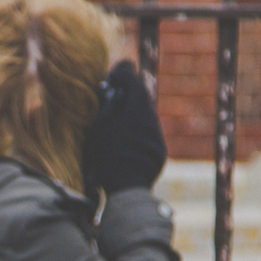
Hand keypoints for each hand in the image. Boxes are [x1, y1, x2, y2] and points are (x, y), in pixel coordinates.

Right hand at [81, 61, 166, 194]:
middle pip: (141, 99)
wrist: (128, 186)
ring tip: (117, 124)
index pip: (133, 80)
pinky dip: (137, 132)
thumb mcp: (102, 125)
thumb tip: (113, 91)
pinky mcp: (159, 150)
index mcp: (137, 107)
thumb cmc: (109, 153)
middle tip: (113, 98)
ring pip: (145, 117)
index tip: (113, 77)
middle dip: (128, 96)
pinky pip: (148, 134)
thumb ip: (109, 104)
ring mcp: (157, 135)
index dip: (122, 75)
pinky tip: (126, 142)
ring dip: (132, 115)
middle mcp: (151, 118)